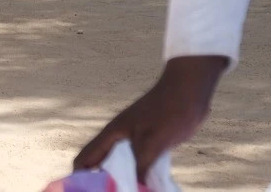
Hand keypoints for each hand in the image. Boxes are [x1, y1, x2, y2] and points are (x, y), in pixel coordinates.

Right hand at [74, 56, 227, 178]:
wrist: (190, 89)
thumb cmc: (170, 111)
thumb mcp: (154, 142)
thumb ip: (140, 166)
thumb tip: (134, 187)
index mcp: (112, 134)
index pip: (85, 159)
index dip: (80, 178)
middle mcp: (119, 138)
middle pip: (100, 164)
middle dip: (102, 182)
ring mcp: (134, 139)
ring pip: (121, 165)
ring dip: (123, 180)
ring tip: (127, 191)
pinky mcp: (149, 141)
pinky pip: (138, 163)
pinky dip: (138, 175)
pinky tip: (147, 185)